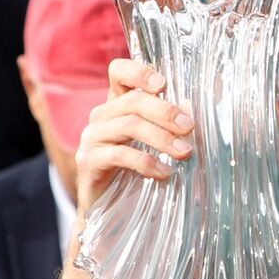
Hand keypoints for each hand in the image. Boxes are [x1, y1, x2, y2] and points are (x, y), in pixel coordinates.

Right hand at [76, 59, 194, 211]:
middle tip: (190, 126)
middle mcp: (101, 115)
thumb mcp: (155, 141)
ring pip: (129, 125)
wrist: (111, 206)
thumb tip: (190, 109)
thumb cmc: (138, 169)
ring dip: (162, 138)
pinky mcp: (88, 160)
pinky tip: (165, 172)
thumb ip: (169, 123)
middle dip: (165, 112)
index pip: (119, 72)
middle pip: (132, 101)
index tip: (163, 85)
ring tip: (185, 152)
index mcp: (117, 103)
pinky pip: (120, 155)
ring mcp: (92, 136)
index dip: (139, 72)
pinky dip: (147, 163)